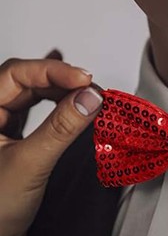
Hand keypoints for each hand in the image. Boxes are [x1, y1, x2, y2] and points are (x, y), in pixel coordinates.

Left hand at [0, 50, 103, 235]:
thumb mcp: (30, 164)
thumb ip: (61, 128)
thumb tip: (89, 98)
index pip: (16, 74)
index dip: (52, 71)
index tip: (85, 79)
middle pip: (24, 81)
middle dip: (59, 80)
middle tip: (90, 88)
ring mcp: (0, 129)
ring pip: (30, 96)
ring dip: (59, 91)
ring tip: (86, 93)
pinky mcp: (13, 143)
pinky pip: (34, 114)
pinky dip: (54, 105)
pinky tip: (67, 96)